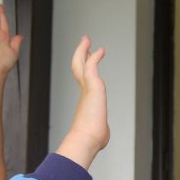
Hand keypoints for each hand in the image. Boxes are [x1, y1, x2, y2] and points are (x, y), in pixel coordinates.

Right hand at [57, 36, 107, 167]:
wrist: (86, 139)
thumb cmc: (91, 139)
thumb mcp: (97, 131)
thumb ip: (99, 129)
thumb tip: (100, 137)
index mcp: (85, 101)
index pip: (84, 81)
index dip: (84, 70)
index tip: (87, 62)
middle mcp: (84, 93)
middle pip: (78, 68)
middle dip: (80, 55)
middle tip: (83, 44)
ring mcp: (87, 88)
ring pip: (82, 64)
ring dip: (84, 51)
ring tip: (86, 40)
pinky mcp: (93, 86)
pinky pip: (92, 66)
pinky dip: (95, 57)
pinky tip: (100, 51)